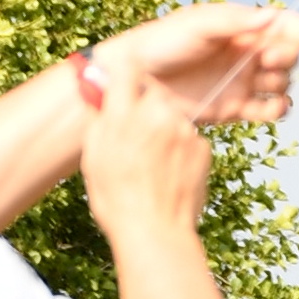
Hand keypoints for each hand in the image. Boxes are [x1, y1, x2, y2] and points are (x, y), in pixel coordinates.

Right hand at [75, 36, 225, 246]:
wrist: (155, 232)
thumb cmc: (118, 199)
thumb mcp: (94, 157)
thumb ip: (99, 119)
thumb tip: (99, 94)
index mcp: (124, 113)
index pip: (128, 67)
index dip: (125, 71)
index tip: (124, 77)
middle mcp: (157, 114)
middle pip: (153, 96)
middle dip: (145, 110)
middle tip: (134, 140)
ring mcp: (185, 129)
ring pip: (173, 119)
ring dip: (164, 133)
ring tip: (150, 167)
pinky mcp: (204, 146)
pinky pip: (189, 139)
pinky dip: (180, 151)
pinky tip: (168, 174)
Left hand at [91, 0, 298, 127]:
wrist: (133, 85)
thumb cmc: (159, 45)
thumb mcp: (196, 25)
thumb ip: (235, 22)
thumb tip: (273, 16)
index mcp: (239, 28)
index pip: (281, 25)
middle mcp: (244, 53)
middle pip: (287, 54)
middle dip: (287, 57)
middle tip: (266, 60)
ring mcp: (241, 81)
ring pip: (282, 82)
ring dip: (283, 82)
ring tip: (263, 81)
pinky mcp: (235, 108)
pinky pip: (269, 110)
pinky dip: (277, 109)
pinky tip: (268, 107)